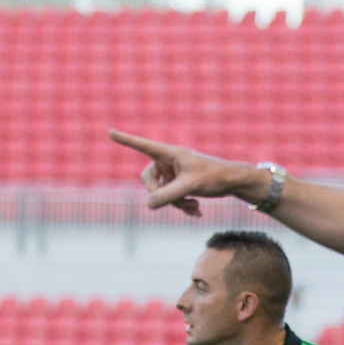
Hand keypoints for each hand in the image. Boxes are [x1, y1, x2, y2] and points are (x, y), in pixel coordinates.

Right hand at [108, 130, 266, 216]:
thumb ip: (168, 196)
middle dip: (161, 196)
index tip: (111, 131)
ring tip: (195, 208)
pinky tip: (198, 212)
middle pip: (149, 181)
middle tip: (179, 203)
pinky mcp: (180, 183)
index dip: (127, 140)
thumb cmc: (214, 177)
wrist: (233, 182)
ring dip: (176, 204)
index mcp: (169, 153)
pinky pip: (171, 198)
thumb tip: (148, 204)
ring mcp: (173, 173)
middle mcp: (168, 161)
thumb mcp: (190, 187)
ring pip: (161, 193)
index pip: (143, 146)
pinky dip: (182, 206)